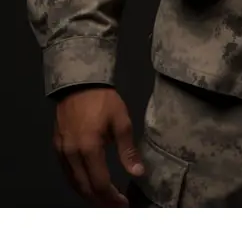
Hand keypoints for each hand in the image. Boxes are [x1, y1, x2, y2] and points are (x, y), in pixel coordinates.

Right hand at [54, 86, 143, 206]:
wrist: (79, 82)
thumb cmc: (103, 100)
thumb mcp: (121, 121)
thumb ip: (128, 150)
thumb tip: (138, 172)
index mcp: (89, 149)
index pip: (100, 184)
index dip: (112, 198)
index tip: (123, 204)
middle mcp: (72, 155)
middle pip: (85, 188)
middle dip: (100, 201)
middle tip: (114, 206)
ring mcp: (62, 152)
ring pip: (74, 183)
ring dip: (88, 195)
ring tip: (103, 200)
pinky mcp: (57, 147)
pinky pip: (67, 173)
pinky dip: (78, 183)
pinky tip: (87, 184)